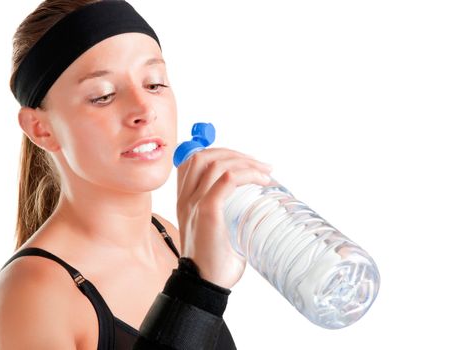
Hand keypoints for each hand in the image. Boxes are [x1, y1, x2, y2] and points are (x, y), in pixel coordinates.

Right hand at [176, 148, 272, 288]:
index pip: (192, 161)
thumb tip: (257, 210)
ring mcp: (194, 203)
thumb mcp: (217, 231)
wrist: (205, 285)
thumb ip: (229, 217)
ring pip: (215, 163)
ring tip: (265, 171)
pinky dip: (247, 174)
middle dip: (234, 154)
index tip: (244, 162)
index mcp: (185, 201)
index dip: (218, 153)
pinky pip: (226, 180)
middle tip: (260, 165)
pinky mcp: (207, 211)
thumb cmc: (214, 263)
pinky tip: (262, 181)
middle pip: (203, 156)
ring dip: (244, 161)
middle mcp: (186, 198)